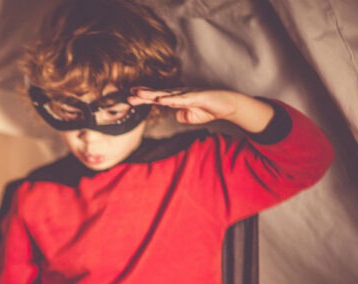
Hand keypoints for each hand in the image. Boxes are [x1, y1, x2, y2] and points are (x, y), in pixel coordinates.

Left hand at [128, 87, 273, 132]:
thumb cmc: (209, 109)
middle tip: (129, 94)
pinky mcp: (197, 97)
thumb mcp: (190, 116)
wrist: (228, 106)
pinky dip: (171, 99)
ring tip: (140, 94)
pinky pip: (182, 99)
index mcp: (177, 98)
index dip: (144, 97)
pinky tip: (161, 100)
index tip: (130, 98)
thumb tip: (173, 115)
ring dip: (153, 94)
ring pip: (167, 94)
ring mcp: (189, 94)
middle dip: (143, 94)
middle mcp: (181, 94)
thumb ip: (180, 115)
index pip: (157, 98)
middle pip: (159, 94)